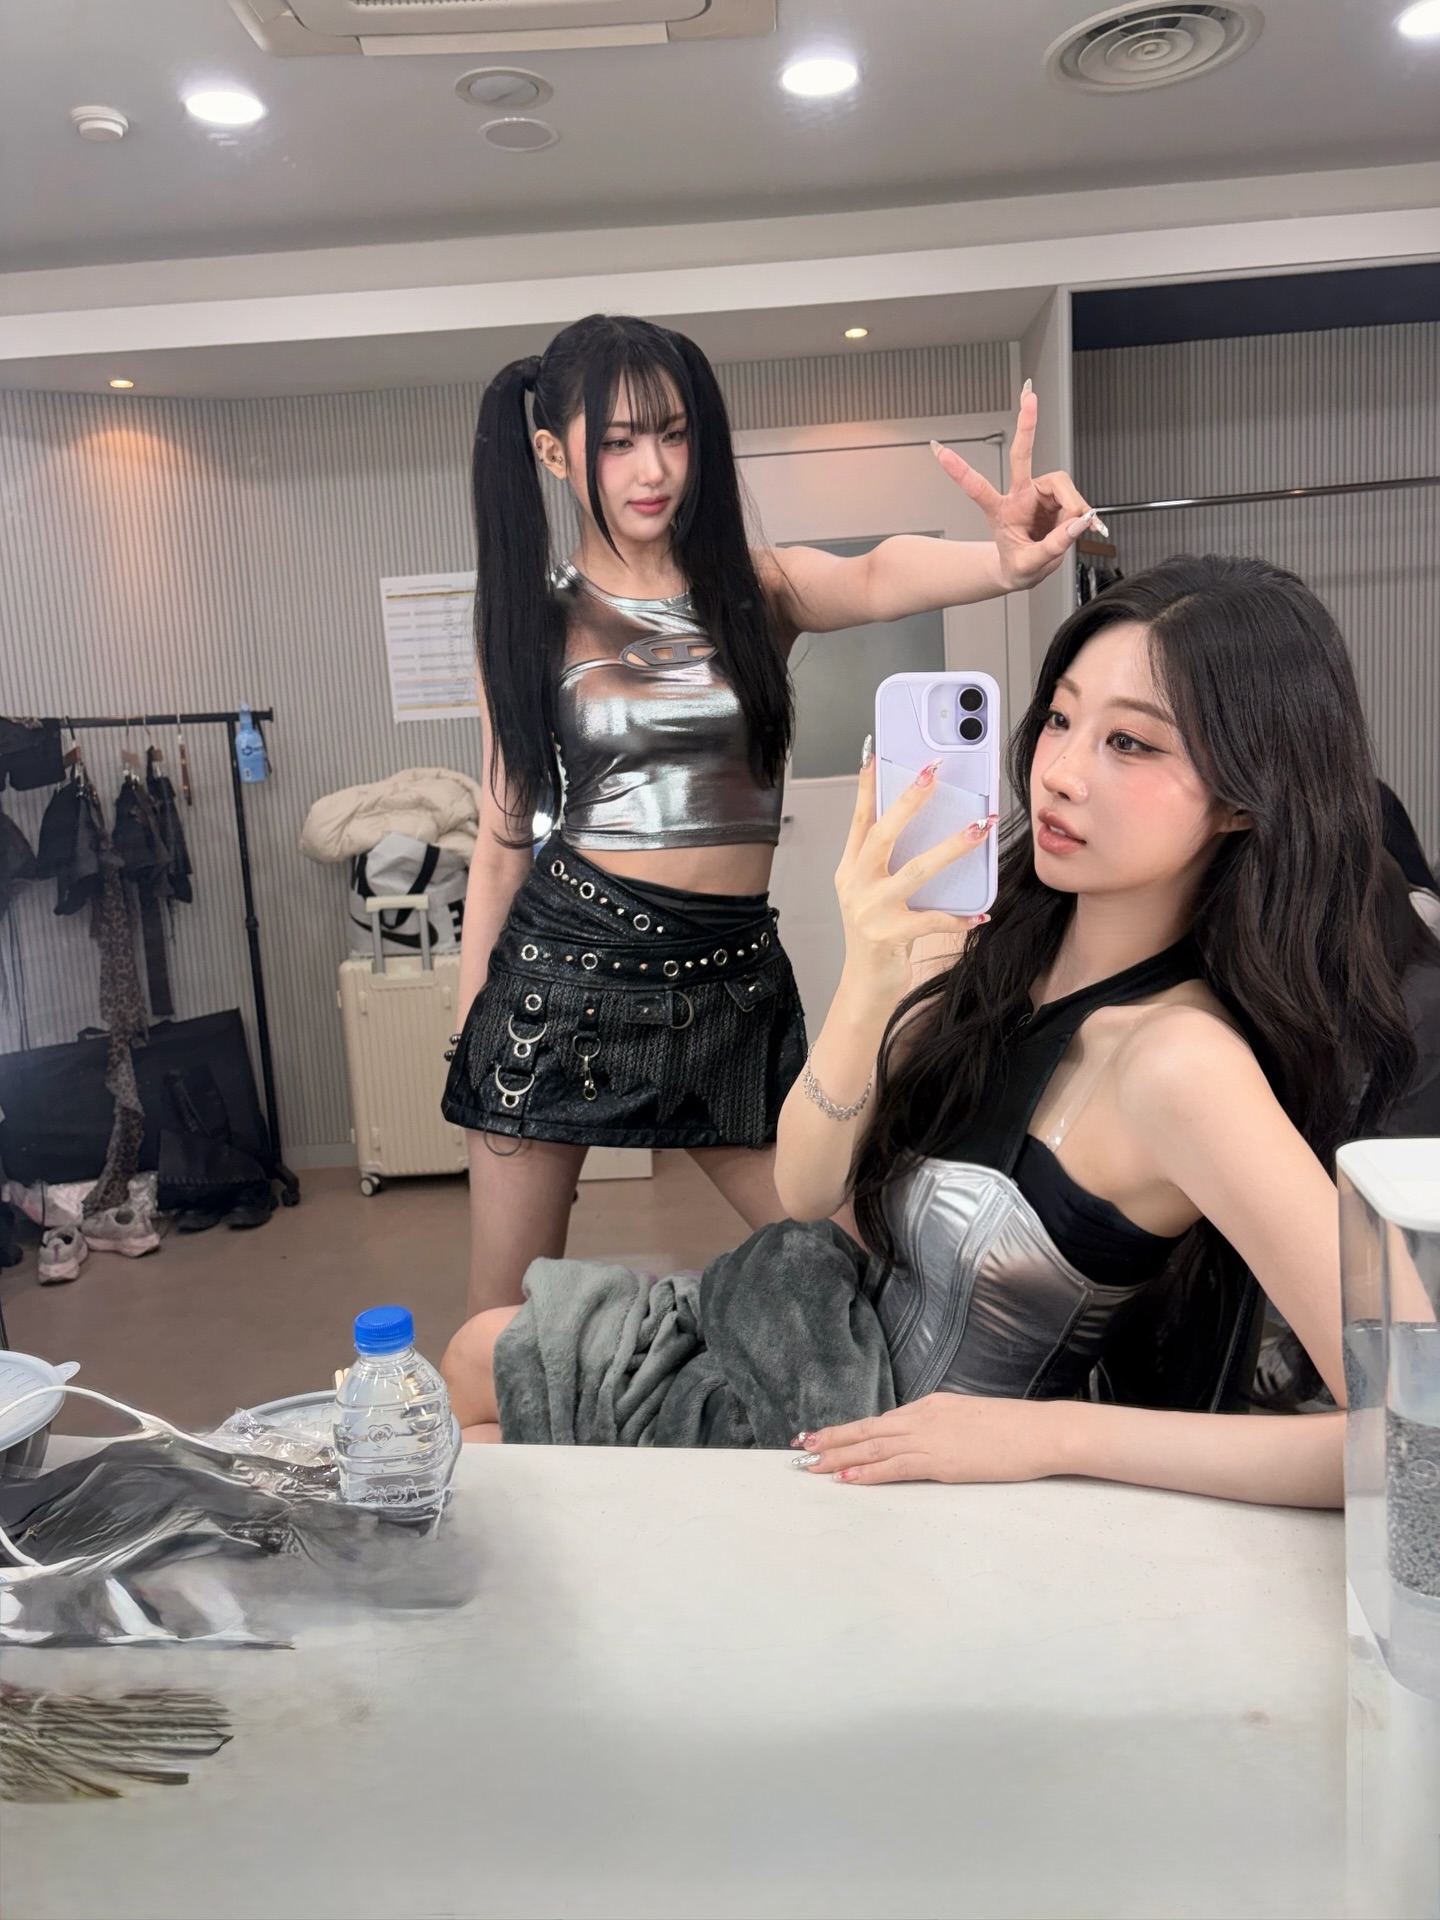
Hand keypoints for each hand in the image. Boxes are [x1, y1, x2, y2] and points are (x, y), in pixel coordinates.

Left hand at [792, 1393, 1064, 1484]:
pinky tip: (846, 1479)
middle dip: (832, 1439)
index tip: (822, 1434)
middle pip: (867, 1430)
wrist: (1040, 1432)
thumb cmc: (1013, 1429)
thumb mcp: (969, 1418)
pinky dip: (866, 1473)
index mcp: (930, 1406)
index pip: (879, 1420)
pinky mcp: (940, 1461)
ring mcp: (930, 1438)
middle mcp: (922, 1417)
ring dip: (838, 1457)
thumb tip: (923, 1439)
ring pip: (873, 1448)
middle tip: (800, 1447)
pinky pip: (894, 1467)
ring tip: (811, 1465)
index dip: (848, 1429)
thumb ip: (942, 1426)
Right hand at [835, 753, 992, 1004]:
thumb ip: (890, 864)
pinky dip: (959, 916)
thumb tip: (927, 827)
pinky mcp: (890, 935)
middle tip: (933, 773)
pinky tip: (980, 912)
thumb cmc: (877, 936)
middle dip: (910, 800)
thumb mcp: (874, 893)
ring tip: (978, 827)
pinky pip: (932, 919)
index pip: (858, 820)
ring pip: (916, 870)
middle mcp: (855, 885)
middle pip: (883, 834)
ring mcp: (870, 910)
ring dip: (952, 846)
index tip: (875, 755)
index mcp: (850, 870)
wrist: (866, 986)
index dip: (867, 787)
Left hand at [932, 386, 1096, 590]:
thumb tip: (1079, 522)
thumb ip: (1053, 546)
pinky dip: (1082, 515)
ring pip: (1062, 485)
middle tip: (1029, 394)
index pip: (978, 489)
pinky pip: (1075, 500)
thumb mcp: (1030, 566)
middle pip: (1023, 455)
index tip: (939, 450)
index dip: (960, 471)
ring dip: (1072, 508)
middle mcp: (1019, 495)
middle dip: (1027, 424)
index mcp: (1000, 510)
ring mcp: (1038, 494)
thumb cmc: (1018, 566)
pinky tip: (1084, 527)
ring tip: (1070, 532)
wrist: (1025, 570)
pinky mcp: (1056, 497)